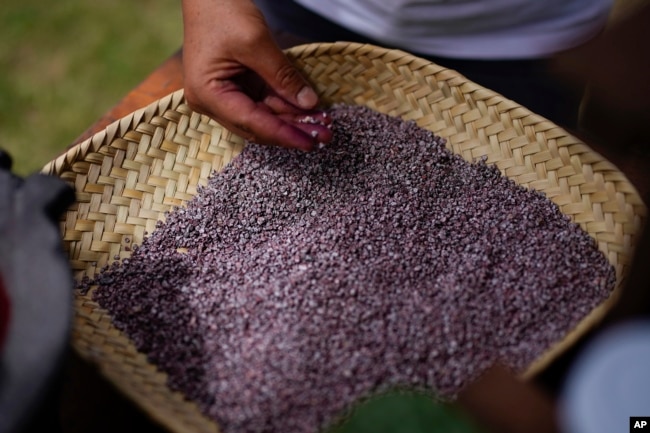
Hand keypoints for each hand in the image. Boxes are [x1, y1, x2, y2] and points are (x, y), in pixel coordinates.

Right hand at [181, 0, 331, 150]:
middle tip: (324, 135)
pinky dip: (286, 107)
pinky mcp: (236, 88)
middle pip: (257, 126)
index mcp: (208, 94)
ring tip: (323, 125)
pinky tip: (309, 111)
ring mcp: (223, 96)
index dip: (283, 134)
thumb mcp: (256, 42)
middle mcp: (212, 101)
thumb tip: (309, 104)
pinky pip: (263, 104)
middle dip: (292, 131)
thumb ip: (282, 76)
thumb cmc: (223, 11)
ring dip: (292, 121)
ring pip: (263, 117)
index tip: (311, 142)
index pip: (251, 122)